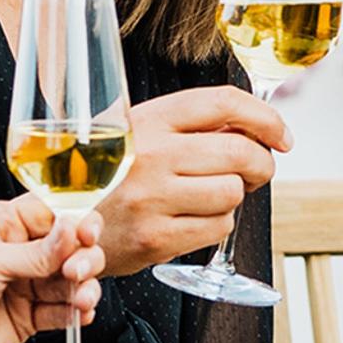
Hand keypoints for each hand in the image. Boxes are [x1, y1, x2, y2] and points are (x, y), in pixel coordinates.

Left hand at [0, 195, 107, 342]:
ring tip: (82, 300)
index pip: (51, 213)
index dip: (75, 222)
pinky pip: (62, 310)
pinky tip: (79, 315)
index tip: (87, 235)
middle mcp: (14, 251)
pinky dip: (75, 312)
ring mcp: (22, 286)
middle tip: (77, 273)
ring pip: (70, 280)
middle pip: (68, 246)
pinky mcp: (28, 317)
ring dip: (83, 288)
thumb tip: (74, 229)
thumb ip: (36, 252)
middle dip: (82, 257)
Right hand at [90, 83, 289, 277]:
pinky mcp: (156, 239)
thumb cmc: (108, 177)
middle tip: (253, 171)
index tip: (281, 135)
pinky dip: (216, 224)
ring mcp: (153, 199)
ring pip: (233, 193)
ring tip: (208, 196)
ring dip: (233, 196)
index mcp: (147, 120)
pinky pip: (219, 228)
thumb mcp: (137, 135)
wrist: (60, 225)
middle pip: (240, 152)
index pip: (223, 103)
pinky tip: (191, 219)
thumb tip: (256, 127)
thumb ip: (188, 126)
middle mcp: (150, 155)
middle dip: (260, 164)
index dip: (265, 118)